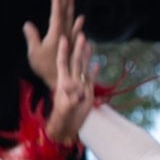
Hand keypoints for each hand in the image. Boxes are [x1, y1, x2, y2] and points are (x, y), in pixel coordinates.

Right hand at [23, 0, 84, 86]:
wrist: (60, 81)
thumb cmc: (45, 67)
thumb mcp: (34, 53)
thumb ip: (32, 37)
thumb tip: (28, 24)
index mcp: (56, 34)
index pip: (56, 14)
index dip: (57, 1)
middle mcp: (65, 34)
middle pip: (66, 14)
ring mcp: (70, 40)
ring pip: (71, 20)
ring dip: (71, 7)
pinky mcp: (72, 47)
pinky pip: (76, 33)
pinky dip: (78, 25)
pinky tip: (81, 18)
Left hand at [45, 30, 96, 145]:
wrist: (68, 125)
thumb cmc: (62, 118)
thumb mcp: (64, 110)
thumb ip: (70, 101)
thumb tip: (78, 94)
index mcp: (62, 82)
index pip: (62, 63)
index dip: (62, 51)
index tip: (63, 38)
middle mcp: (72, 81)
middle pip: (75, 61)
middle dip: (77, 48)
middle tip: (81, 34)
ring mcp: (80, 85)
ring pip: (83, 67)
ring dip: (85, 55)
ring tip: (88, 43)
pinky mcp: (88, 92)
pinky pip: (91, 79)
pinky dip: (93, 72)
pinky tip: (97, 64)